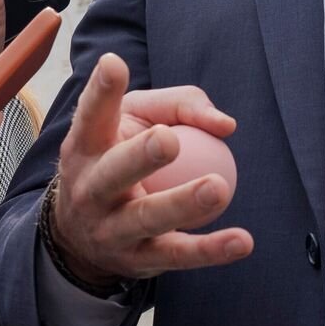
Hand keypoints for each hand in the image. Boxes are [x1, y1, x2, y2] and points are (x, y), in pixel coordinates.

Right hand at [49, 52, 252, 285]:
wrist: (82, 235)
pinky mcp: (138, 261)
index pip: (91, 116)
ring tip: (218, 188)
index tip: (114, 65)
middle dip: (139, 157)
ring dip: (182, 204)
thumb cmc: (119, 156)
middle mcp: (90, 189)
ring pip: (146, 219)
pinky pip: (177, 255)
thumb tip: (225, 124)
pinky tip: (242, 241)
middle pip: (113, 174)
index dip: (101, 91)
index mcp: (85, 147)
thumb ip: (179, 106)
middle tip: (169, 140)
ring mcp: (110, 229)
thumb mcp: (137, 121)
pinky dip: (211, 251)